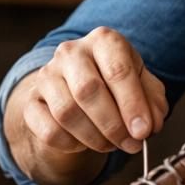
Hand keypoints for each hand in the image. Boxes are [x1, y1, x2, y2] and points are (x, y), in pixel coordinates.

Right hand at [14, 27, 168, 154]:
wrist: (78, 88)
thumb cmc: (117, 86)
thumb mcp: (144, 87)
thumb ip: (153, 104)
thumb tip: (149, 125)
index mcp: (103, 40)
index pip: (117, 70)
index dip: (132, 105)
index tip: (143, 132)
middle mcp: (70, 51)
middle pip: (88, 90)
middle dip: (113, 125)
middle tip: (131, 144)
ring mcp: (46, 74)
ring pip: (67, 112)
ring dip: (94, 137)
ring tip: (111, 144)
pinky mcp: (31, 100)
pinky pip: (48, 130)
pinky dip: (71, 144)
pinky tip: (84, 143)